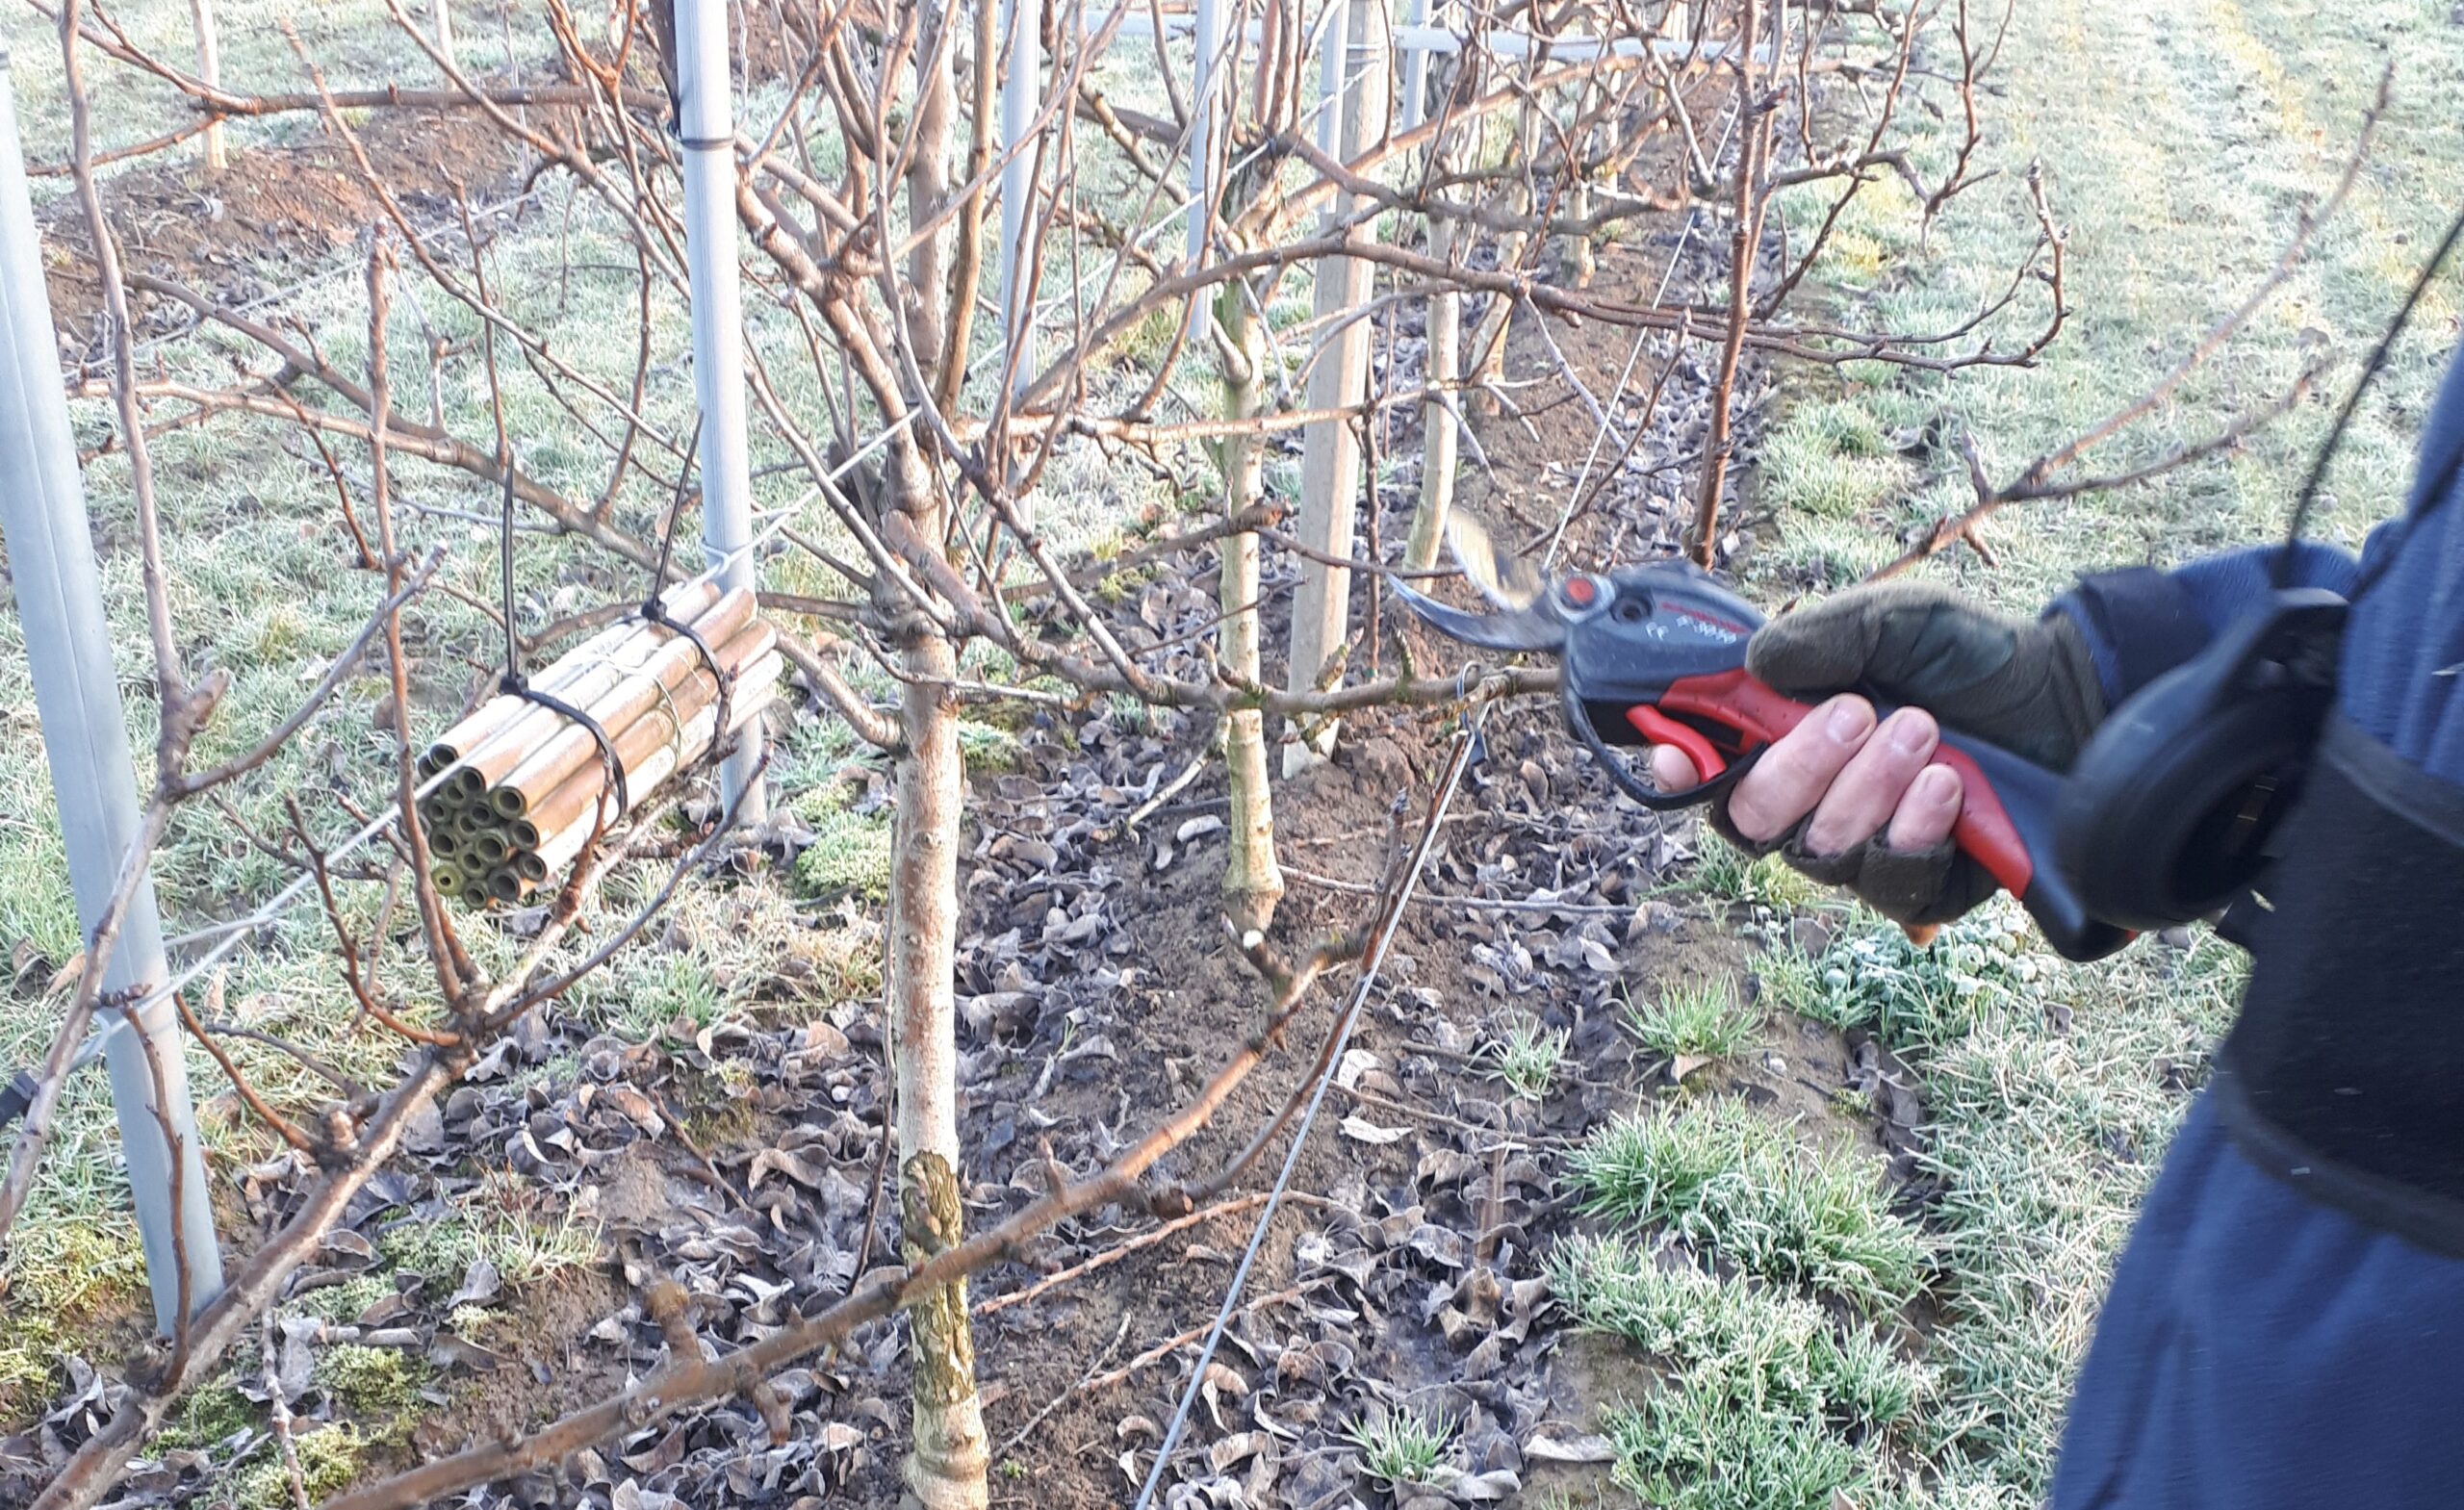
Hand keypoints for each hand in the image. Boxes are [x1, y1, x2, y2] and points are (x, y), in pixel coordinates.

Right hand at [1642, 580, 2104, 927]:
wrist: (2076, 700)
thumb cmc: (1976, 659)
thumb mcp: (1897, 622)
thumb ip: (1821, 638)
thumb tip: (1749, 665)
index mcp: (1793, 739)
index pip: (1712, 772)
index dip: (1684, 771)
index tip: (1678, 753)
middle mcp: (1818, 803)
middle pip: (1751, 823)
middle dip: (1794, 770)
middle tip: (1855, 715)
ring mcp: (1867, 850)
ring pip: (1821, 852)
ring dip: (1865, 788)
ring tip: (1922, 732)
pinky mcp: (1925, 886)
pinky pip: (1891, 879)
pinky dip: (1912, 828)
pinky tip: (1946, 787)